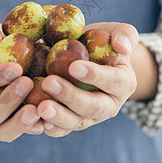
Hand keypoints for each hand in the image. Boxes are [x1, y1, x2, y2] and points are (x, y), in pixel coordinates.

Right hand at [0, 19, 44, 141]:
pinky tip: (51, 119)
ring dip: (20, 124)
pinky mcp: (17, 125)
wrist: (8, 60)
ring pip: (2, 133)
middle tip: (28, 83)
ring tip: (38, 111)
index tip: (16, 67)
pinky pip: (24, 133)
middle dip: (7, 102)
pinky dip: (38, 128)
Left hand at [37, 22, 138, 137]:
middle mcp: (110, 105)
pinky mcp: (72, 124)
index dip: (95, 75)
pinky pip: (62, 130)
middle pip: (93, 107)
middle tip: (49, 83)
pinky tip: (36, 122)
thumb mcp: (116, 32)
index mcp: (124, 83)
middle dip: (71, 97)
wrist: (86, 58)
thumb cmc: (100, 42)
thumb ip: (125, 34)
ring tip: (40, 107)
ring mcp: (91, 118)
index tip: (74, 66)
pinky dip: (49, 128)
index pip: (113, 81)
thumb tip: (122, 46)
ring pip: (77, 122)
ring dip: (58, 116)